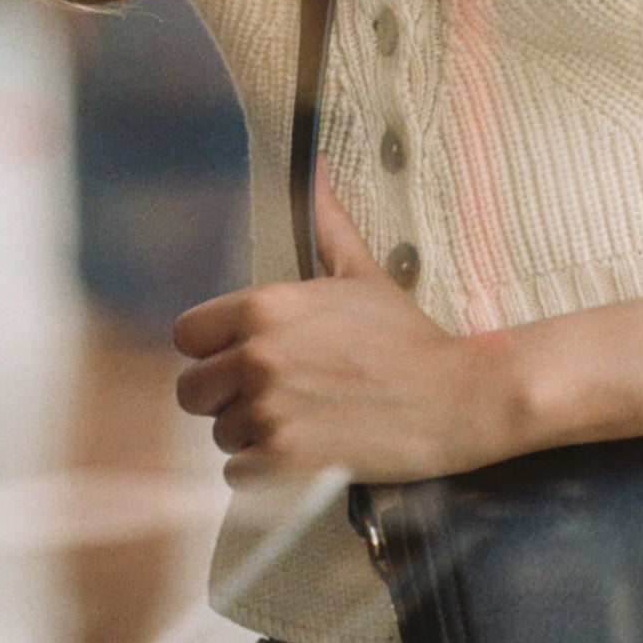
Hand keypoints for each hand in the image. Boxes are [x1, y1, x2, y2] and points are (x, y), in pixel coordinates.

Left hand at [174, 174, 522, 484]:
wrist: (455, 398)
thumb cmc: (408, 338)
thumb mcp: (362, 273)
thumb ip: (326, 223)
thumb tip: (316, 167)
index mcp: (265, 307)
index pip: (187, 336)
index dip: (213, 351)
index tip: (247, 358)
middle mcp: (257, 356)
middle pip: (192, 391)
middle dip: (227, 398)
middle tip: (278, 397)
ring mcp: (268, 409)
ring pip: (220, 434)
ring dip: (253, 436)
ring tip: (305, 422)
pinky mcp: (283, 459)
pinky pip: (237, 475)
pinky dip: (266, 475)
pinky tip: (306, 453)